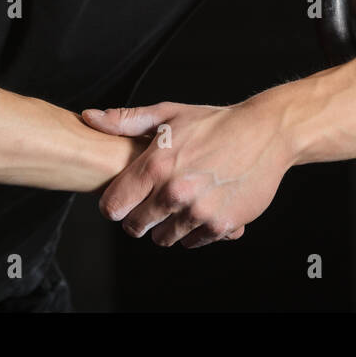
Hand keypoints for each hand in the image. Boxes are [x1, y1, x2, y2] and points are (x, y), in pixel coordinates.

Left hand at [79, 98, 291, 247]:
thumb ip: (126, 121)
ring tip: (181, 202)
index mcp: (156, 165)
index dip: (115, 204)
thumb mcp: (169, 114)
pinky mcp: (220, 225)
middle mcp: (174, 192)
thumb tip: (90, 117)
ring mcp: (198, 211)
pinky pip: (194, 241)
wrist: (265, 133)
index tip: (124, 199)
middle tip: (154, 201)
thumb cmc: (214, 122)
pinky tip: (203, 206)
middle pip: (136, 228)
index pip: (113, 207)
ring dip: (168, 225)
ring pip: (164, 238)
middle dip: (140, 218)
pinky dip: (195, 229)